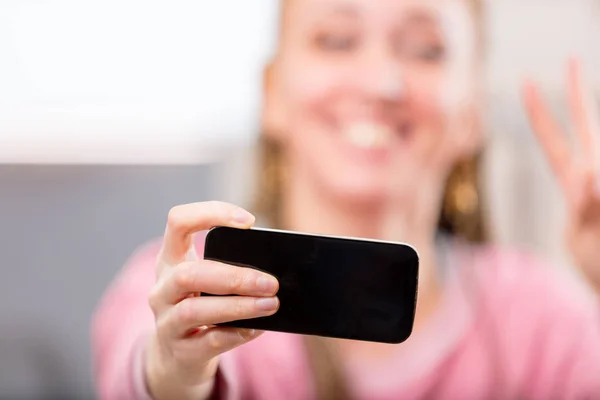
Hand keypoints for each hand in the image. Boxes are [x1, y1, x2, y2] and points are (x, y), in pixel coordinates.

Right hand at [145, 201, 279, 399]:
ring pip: (194, 311)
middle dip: (234, 277)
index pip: (178, 221)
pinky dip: (237, 334)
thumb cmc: (202, 306)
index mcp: (171, 259)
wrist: (176, 357)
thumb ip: (230, 268)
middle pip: (188, 274)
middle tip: (271, 283)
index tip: (249, 221)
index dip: (211, 213)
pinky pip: (208, 342)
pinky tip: (258, 328)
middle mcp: (162, 287)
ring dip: (238, 306)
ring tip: (270, 304)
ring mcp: (166, 321)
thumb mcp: (207, 282)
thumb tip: (274, 269)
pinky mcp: (180, 351)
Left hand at [522, 58, 599, 291]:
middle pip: (585, 127)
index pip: (553, 139)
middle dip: (578, 94)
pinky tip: (595, 223)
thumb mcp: (579, 239)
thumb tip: (592, 176)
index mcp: (572, 183)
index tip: (526, 82)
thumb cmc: (598, 266)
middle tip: (572, 60)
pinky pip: (599, 193)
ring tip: (591, 228)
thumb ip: (585, 207)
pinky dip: (595, 200)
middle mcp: (593, 176)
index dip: (539, 112)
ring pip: (594, 164)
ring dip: (591, 204)